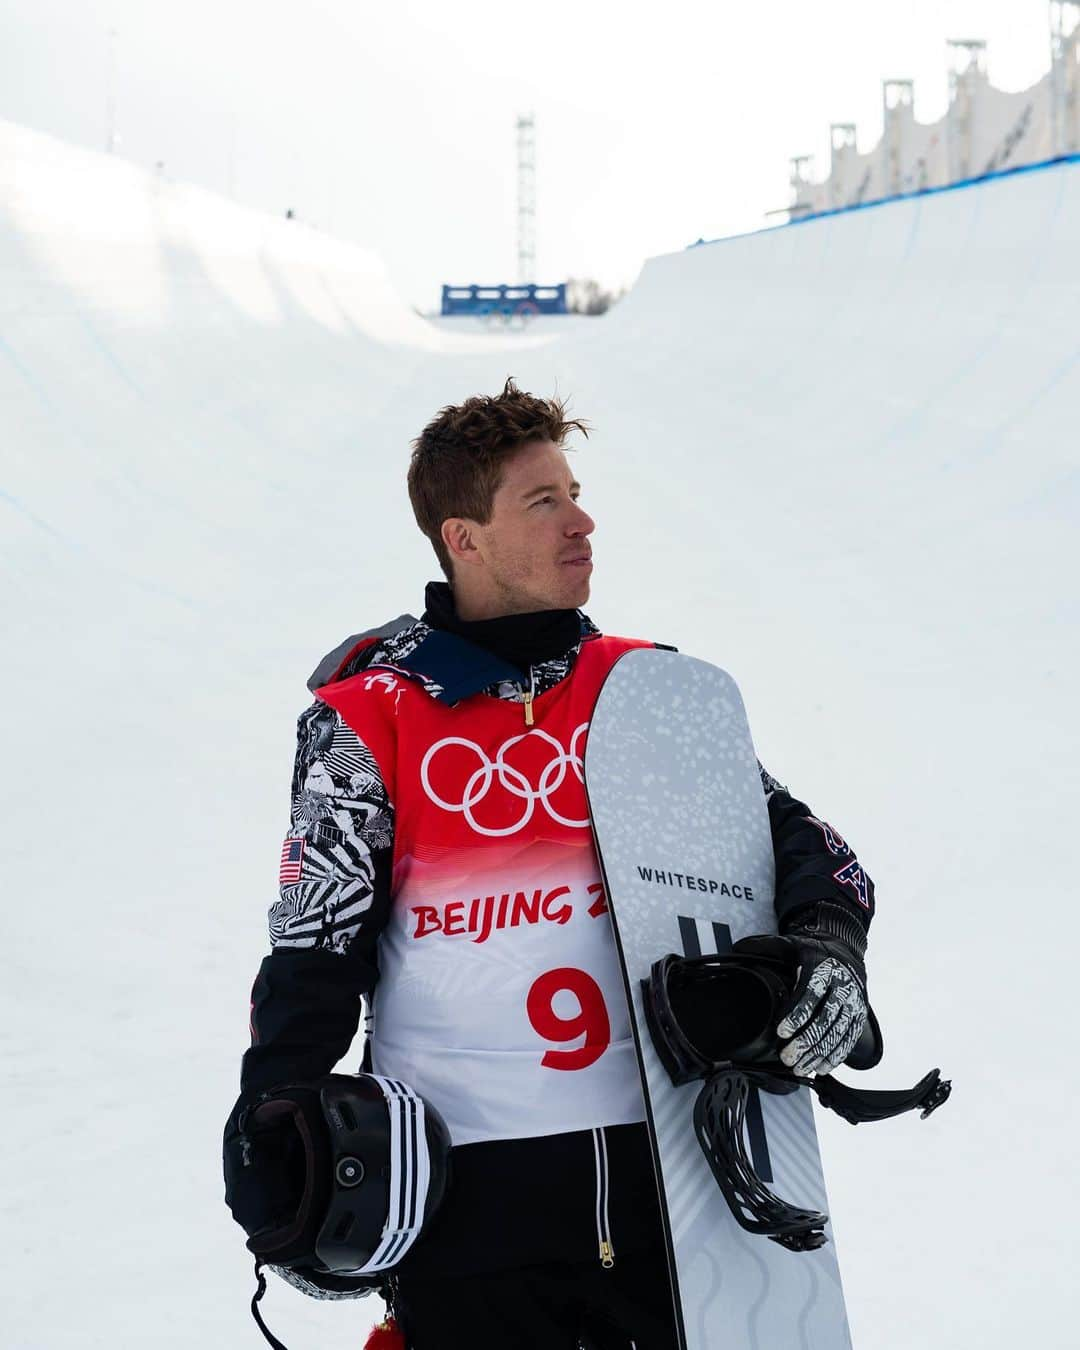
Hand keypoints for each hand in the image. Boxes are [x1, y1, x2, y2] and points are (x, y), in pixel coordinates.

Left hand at [776, 903, 869, 1075]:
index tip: (781, 1032)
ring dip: (818, 1053)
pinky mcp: (859, 1015)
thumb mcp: (790, 944)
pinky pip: (849, 1039)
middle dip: (805, 1040)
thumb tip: (737, 948)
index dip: (796, 1014)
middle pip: (825, 1017)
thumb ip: (765, 947)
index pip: (810, 992)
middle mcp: (842, 985)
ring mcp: (853, 1002)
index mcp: (822, 967)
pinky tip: (820, 1066)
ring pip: (837, 1032)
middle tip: (787, 1056)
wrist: (845, 953)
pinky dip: (835, 1055)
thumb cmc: (812, 953)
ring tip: (799, 1067)